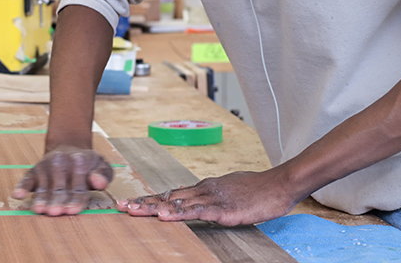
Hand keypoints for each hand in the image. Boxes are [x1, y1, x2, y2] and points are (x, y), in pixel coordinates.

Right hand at [11, 146, 113, 215]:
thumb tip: (99, 182)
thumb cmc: (88, 164)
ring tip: (39, 209)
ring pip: (44, 185)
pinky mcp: (34, 170)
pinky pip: (27, 178)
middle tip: (56, 212)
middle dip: (58, 200)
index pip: (79, 185)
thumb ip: (104, 174)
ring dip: (41, 198)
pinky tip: (18, 195)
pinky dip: (22, 186)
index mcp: (80, 161)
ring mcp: (46, 166)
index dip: (76, 198)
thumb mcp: (102, 165)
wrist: (69, 147)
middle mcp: (61, 162)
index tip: (73, 210)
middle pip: (60, 187)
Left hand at [117, 169, 298, 226]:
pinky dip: (178, 213)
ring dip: (153, 207)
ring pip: (176, 203)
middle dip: (144, 202)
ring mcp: (212, 199)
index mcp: (204, 187)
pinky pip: (196, 212)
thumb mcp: (228, 192)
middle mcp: (203, 190)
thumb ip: (210, 198)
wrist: (279, 184)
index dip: (151, 199)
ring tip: (133, 210)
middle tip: (121, 206)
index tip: (132, 203)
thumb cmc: (257, 190)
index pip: (172, 194)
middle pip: (168, 197)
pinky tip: (164, 215)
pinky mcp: (223, 209)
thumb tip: (194, 202)